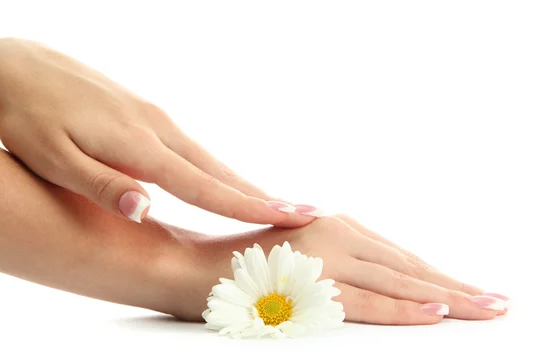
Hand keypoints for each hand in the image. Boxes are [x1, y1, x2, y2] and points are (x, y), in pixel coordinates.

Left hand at [0, 38, 310, 225]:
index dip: (247, 206)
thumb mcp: (51, 158)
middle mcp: (158, 130)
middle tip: (306, 213)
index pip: (203, 186)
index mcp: (138, 146)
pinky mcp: (149, 117)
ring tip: (275, 205)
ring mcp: (156, 120)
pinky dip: (217, 171)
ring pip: (209, 160)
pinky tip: (224, 181)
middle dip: (262, 196)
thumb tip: (148, 211)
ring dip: (243, 184)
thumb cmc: (30, 118)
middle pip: (219, 171)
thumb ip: (102, 186)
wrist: (21, 66)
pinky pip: (193, 151)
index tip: (290, 216)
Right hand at [181, 216, 507, 323]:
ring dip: (446, 299)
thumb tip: (370, 275)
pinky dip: (404, 309)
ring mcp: (326, 255)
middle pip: (410, 270)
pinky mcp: (311, 280)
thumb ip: (335, 260)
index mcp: (337, 227)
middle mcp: (338, 233)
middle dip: (457, 289)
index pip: (400, 259)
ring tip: (485, 309)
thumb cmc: (243, 263)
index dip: (438, 277)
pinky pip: (368, 301)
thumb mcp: (300, 253)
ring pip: (399, 283)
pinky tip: (436, 314)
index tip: (470, 289)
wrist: (192, 265)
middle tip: (497, 303)